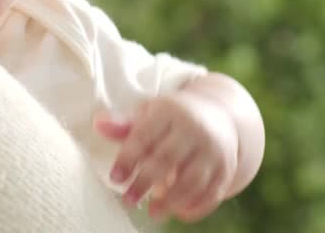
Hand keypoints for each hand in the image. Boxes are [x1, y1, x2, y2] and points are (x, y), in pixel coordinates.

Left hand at [95, 90, 238, 222]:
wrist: (220, 115)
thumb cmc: (173, 118)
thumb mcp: (150, 113)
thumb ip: (124, 124)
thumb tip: (98, 124)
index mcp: (170, 111)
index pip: (144, 136)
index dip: (128, 158)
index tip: (114, 178)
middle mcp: (194, 129)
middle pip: (167, 159)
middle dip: (145, 182)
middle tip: (128, 200)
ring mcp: (213, 150)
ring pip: (192, 180)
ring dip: (171, 201)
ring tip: (152, 213)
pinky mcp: (226, 169)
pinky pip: (212, 193)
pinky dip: (195, 207)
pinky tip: (178, 213)